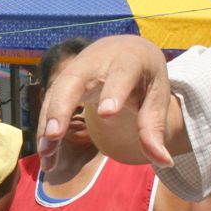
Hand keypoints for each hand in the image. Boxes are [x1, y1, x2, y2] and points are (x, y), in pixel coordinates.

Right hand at [36, 35, 175, 170]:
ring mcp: (75, 69)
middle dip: (62, 107)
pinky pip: (50, 104)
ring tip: (46, 155)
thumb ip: (153, 127)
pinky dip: (46, 128)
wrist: (124, 49)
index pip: (121, 73)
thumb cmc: (143, 75)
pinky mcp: (62, 81)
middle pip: (74, 80)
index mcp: (129, 59)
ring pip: (56, 94)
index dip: (113, 91)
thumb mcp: (156, 95)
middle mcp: (96, 60)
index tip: (106, 114)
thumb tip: (164, 162)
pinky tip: (47, 155)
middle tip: (54, 135)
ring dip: (47, 124)